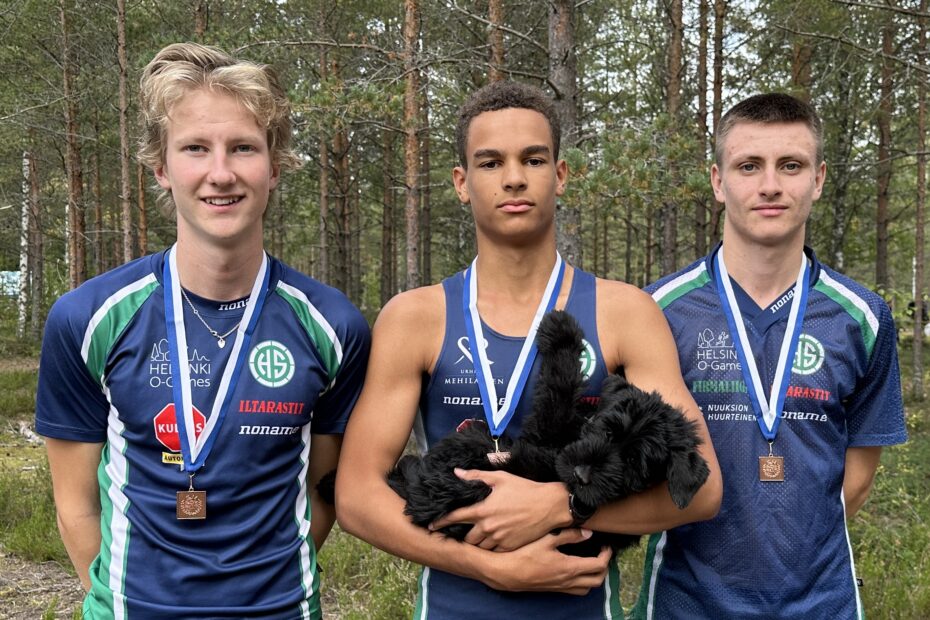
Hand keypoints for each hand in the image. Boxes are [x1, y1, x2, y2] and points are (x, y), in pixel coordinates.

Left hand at [430, 469, 570, 550]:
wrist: (549, 506)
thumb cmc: (525, 489)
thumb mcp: (500, 478)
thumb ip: (476, 476)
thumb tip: (457, 473)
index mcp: (482, 510)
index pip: (455, 518)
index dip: (440, 522)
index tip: (431, 526)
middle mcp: (488, 527)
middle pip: (466, 538)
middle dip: (463, 535)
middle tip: (463, 531)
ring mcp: (499, 539)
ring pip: (479, 546)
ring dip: (477, 542)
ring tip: (479, 536)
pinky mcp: (509, 547)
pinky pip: (493, 551)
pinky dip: (490, 547)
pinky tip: (493, 540)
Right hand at [482, 528, 611, 594]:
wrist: (506, 573)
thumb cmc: (524, 554)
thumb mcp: (547, 539)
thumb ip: (569, 535)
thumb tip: (588, 532)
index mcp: (569, 568)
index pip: (598, 565)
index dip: (606, 555)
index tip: (606, 545)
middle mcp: (568, 581)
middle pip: (598, 580)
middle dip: (604, 567)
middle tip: (602, 553)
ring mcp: (561, 587)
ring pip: (588, 588)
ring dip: (594, 577)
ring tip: (592, 562)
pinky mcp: (554, 589)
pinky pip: (576, 590)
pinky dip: (583, 582)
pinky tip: (576, 570)